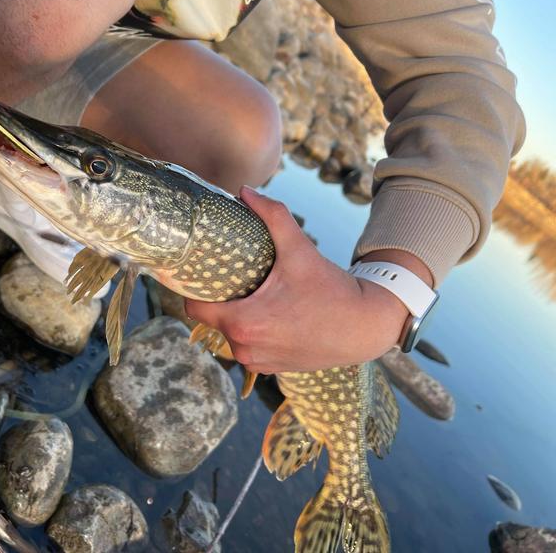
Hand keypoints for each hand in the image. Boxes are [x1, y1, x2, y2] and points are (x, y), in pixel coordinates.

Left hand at [186, 187, 423, 372]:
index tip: (198, 272)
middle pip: (211, 320)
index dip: (193, 289)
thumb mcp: (299, 250)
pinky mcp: (270, 368)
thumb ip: (272, 216)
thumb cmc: (331, 289)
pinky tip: (262, 314)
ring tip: (245, 294)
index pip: (194, 308)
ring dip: (233, 317)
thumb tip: (244, 190)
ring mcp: (257, 362)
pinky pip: (247, 348)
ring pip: (228, 335)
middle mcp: (245, 348)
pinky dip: (250, 332)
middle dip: (216, 300)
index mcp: (243, 322)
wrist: (364, 327)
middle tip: (226, 277)